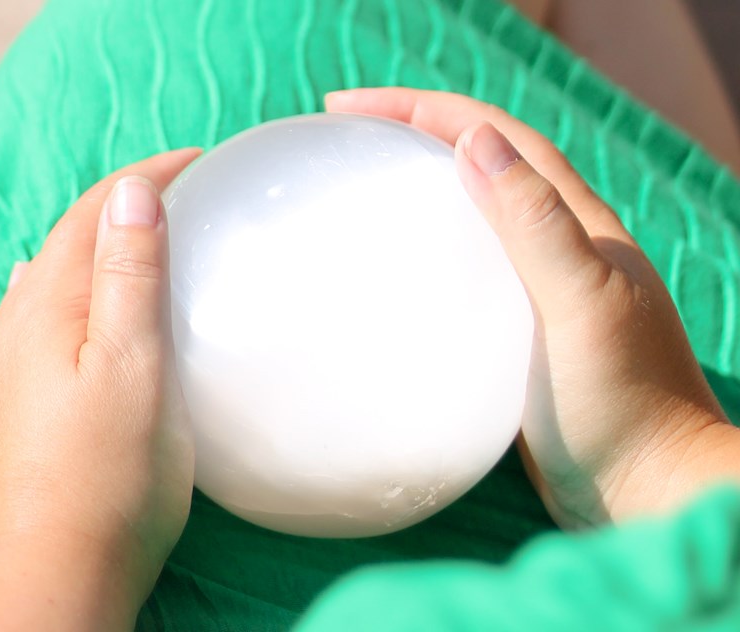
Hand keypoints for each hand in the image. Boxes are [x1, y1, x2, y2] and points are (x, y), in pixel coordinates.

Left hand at [0, 149, 199, 629]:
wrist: (53, 570)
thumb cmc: (106, 474)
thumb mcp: (129, 367)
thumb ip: (127, 278)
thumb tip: (130, 193)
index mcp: (45, 306)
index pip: (94, 213)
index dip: (146, 177)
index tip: (199, 159)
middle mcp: (18, 323)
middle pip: (72, 236)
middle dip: (127, 201)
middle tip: (188, 189)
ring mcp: (16, 360)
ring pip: (63, 273)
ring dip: (109, 241)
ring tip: (157, 233)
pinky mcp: (24, 393)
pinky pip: (57, 311)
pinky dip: (91, 285)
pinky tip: (98, 299)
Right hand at [326, 88, 736, 527]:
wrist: (644, 488)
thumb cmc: (623, 403)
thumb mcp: (581, 306)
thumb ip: (536, 225)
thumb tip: (475, 143)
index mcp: (579, 224)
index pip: (500, 137)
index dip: (427, 110)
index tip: (352, 108)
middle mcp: (561, 245)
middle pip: (483, 164)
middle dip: (416, 134)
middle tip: (349, 133)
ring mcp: (538, 289)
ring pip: (472, 218)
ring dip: (421, 189)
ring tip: (362, 184)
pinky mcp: (517, 332)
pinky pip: (466, 274)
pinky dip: (428, 255)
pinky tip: (394, 273)